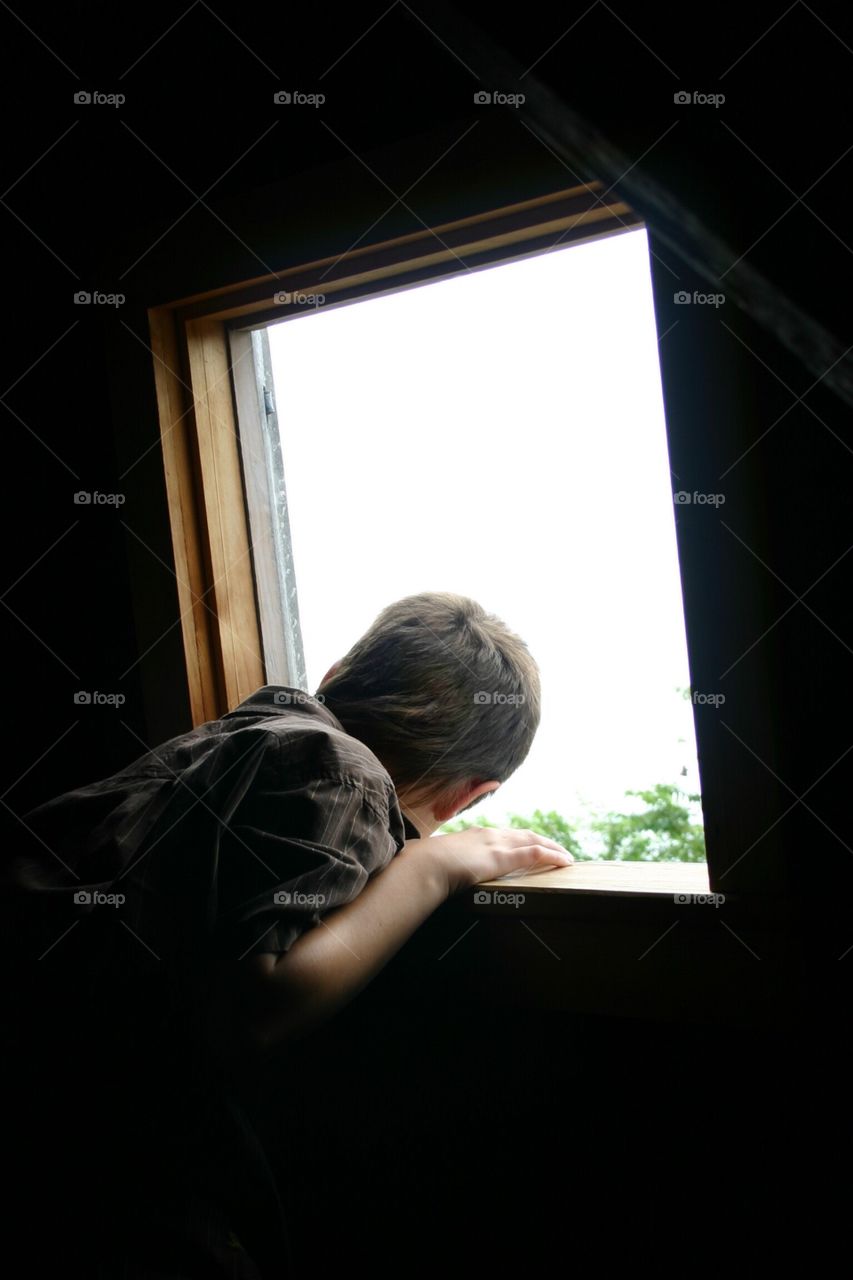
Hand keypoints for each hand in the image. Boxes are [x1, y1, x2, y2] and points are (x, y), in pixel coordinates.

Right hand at [406, 826, 573, 896]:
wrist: (424, 864)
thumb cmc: (425, 865)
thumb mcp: (438, 861)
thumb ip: (446, 864)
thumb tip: (439, 872)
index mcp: (475, 834)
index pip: (505, 834)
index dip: (521, 839)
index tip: (531, 844)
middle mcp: (489, 835)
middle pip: (523, 835)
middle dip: (542, 840)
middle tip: (558, 849)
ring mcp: (497, 845)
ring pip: (534, 841)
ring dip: (553, 848)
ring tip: (566, 857)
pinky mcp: (502, 858)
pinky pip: (535, 854)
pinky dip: (552, 856)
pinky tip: (565, 862)